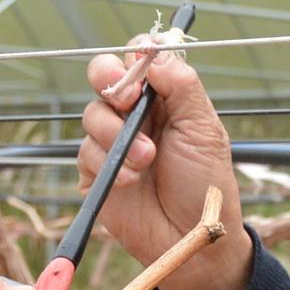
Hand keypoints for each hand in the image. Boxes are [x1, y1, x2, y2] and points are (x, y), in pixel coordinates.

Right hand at [80, 33, 250, 289]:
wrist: (189, 237)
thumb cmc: (205, 182)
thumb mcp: (204, 130)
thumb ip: (182, 87)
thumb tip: (155, 52)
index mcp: (165, 96)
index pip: (140, 57)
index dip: (134, 55)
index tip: (140, 67)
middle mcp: (135, 113)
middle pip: (103, 75)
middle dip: (107, 80)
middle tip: (124, 100)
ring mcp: (113, 141)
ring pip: (92, 114)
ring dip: (117, 135)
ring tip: (145, 161)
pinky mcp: (95, 171)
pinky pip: (84, 153)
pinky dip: (107, 166)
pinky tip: (129, 182)